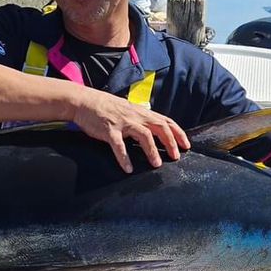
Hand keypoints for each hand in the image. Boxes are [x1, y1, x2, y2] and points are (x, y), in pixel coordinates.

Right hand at [71, 92, 189, 173]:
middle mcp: (135, 116)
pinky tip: (128, 169)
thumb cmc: (106, 107)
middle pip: (160, 127)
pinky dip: (124, 158)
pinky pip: (119, 145)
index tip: (186, 145)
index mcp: (141, 112)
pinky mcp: (109, 130)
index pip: (166, 121)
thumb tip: (154, 129)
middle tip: (176, 157)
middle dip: (170, 142)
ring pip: (144, 135)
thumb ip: (141, 118)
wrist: (84, 101)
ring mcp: (122, 122)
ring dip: (152, 150)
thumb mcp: (128, 110)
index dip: (178, 133)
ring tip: (156, 164)